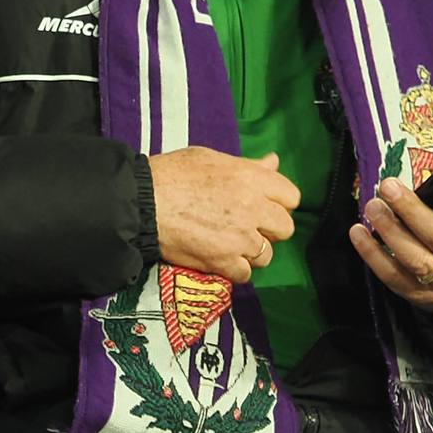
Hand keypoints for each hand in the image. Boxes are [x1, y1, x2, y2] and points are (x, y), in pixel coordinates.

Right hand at [148, 148, 300, 284]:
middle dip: (269, 229)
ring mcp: (240, 238)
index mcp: (251, 179)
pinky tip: (219, 258)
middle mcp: (253, 209)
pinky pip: (245, 274)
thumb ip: (247, 165)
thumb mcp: (211, 159)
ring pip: (266, 255)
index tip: (263, 206)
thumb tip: (273, 162)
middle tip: (247, 227)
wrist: (141, 203)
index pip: (291, 197)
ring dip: (250, 252)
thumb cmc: (172, 174)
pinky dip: (233, 270)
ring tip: (230, 244)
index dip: (279, 203)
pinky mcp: (223, 262)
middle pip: (285, 228)